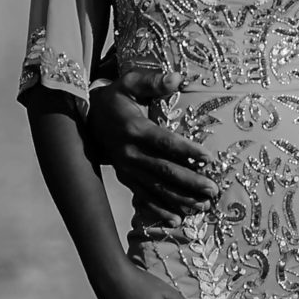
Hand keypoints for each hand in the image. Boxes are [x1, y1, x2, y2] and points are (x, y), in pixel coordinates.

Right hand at [89, 69, 217, 214]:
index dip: (186, 150)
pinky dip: (160, 210)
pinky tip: (177, 220)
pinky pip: (144, 196)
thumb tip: (178, 78)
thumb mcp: (129, 83)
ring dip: (180, 199)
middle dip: (190, 182)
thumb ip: (152, 81)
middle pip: (164, 170)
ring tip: (203, 206)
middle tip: (212, 190)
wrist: (86, 119)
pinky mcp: (124, 178)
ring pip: (156, 188)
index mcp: (134, 128)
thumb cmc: (115, 98)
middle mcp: (130, 152)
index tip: (208, 158)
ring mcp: (126, 168)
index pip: (164, 142)